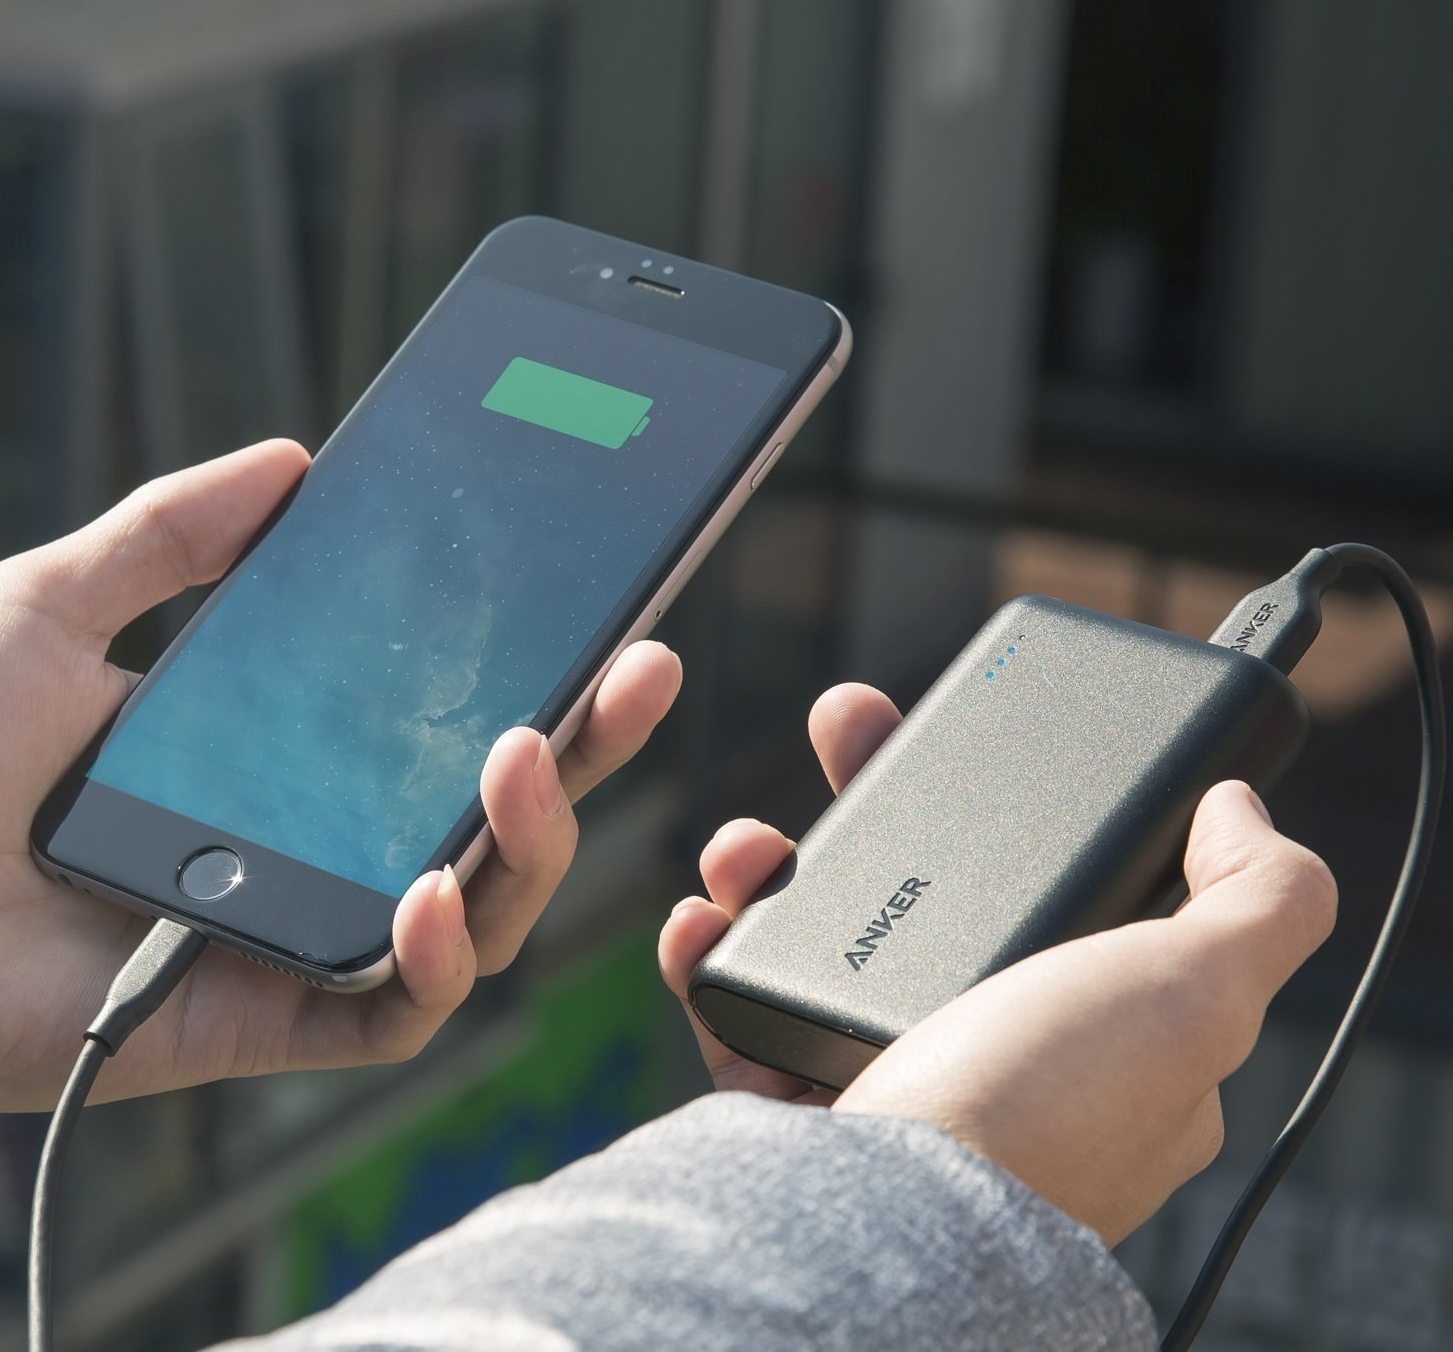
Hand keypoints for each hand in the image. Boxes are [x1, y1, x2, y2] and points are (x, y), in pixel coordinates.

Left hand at [0, 441, 681, 1110]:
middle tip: (642, 667)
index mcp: (282, 756)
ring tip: (533, 753)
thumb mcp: (56, 604)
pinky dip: (438, 959)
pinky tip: (430, 890)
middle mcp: (312, 847)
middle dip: (588, 749)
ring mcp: (299, 935)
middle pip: (491, 818)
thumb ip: (174, 533)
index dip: (535, 673)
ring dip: (532, 843)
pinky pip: (397, 1015)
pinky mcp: (266, 1019)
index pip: (439, 721)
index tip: (598, 610)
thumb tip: (289, 461)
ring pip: (479, 918)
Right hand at [660, 684, 1335, 1244]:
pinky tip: (704, 920)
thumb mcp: (1195, 998)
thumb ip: (1257, 900)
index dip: (1017, 807)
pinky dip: (718, 953)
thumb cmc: (1042, 1120)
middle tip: (845, 728)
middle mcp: (992, 1053)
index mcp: (1094, 1032)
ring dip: (777, 866)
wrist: (881, 1233)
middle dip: (875, 794)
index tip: (971, 737)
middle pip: (928, 889)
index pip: (1062, 890)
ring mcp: (893, 1074)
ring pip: (830, 934)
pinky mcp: (800, 1096)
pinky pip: (749, 1002)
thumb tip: (1240, 809)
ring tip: (746, 844)